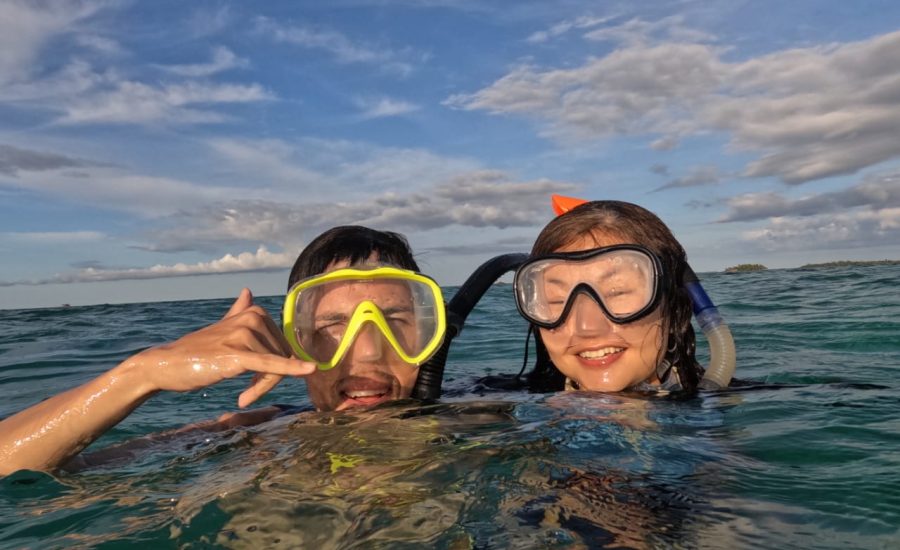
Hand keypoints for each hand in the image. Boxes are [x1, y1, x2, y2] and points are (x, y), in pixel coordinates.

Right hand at [128, 288, 314, 406]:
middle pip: (283, 356)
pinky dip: (292, 370)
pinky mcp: (238, 354)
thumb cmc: (196, 351)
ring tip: (243, 396)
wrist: (167, 364)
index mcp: (255, 312)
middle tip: (249, 393)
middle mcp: (253, 318)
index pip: (284, 345)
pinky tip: (309, 371)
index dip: (278, 367)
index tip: (257, 382)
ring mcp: (245, 335)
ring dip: (261, 388)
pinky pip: (272, 365)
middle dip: (270, 380)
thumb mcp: (222, 328)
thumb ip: (238, 312)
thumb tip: (248, 292)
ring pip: (275, 368)